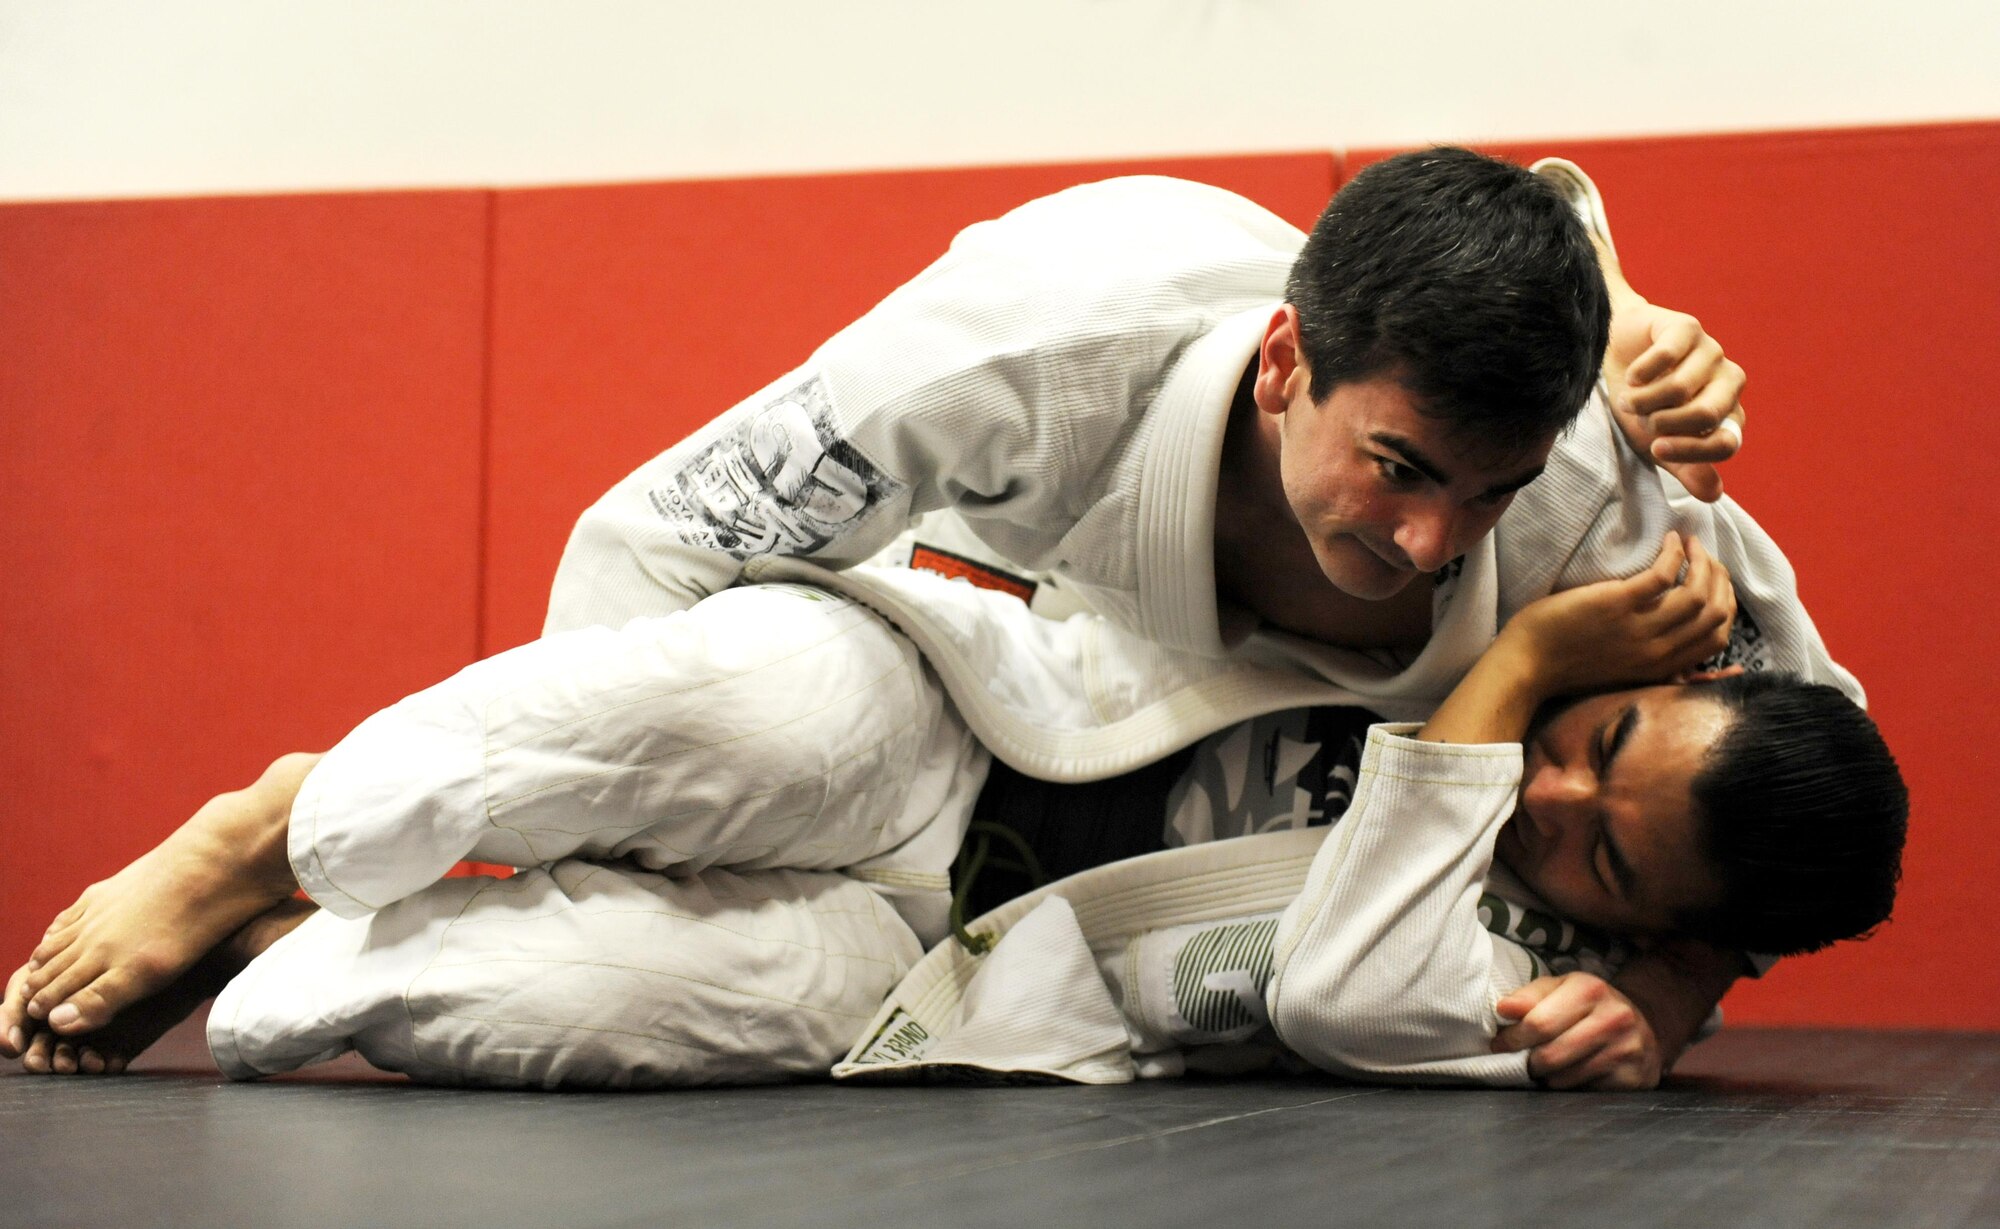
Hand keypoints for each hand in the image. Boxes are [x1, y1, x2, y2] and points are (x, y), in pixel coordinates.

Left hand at [1493, 972, 1660, 1089]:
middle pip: (1550, 1055)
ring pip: (1565, 1078)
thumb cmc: (1590, 1005)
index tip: (1500, 1044)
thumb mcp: (1561, 988)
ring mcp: (1627, 1049)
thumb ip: (1529, 996)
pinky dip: (1570, 1087)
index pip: (1539, 1023)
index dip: (1512, 1038)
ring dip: (1547, 1077)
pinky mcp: (1635, 1077)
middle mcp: (1613, 1018)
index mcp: (1590, 989)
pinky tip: (1570, 1075)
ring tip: (1545, 1067)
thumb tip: (1503, 1009)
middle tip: (1521, 1061)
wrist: (1645, 1023)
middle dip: (1527, 1062)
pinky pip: (1586, 1092)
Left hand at [1501, 532, 1735, 695]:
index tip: (1714, 582)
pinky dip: (1673, 553)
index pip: (1719, 638)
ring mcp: (1638, 629)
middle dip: (1719, 578)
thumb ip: (1657, 665)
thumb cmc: (1568, 665)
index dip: (1726, 605)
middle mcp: (1658, 652)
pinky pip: (1662, 575)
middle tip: (1706, 555)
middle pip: (1715, 613)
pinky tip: (1669, 540)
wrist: (1526, 666)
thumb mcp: (1625, 674)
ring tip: (1691, 544)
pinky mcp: (1616, 605)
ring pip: (1696, 593)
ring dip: (1702, 562)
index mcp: (1662, 668)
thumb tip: (1691, 655)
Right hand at [1603, 299, 1746, 502]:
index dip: (1692, 452)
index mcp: (1726, 413)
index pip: (1727, 443)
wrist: (1613, 353)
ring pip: (1681, 388)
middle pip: (1707, 414)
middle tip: (1642, 420)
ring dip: (1643, 399)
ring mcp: (1711, 351)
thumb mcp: (1655, 441)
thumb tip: (1713, 495)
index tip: (1655, 449)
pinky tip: (1632, 375)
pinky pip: (1668, 357)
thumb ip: (1685, 466)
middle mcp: (1727, 381)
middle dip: (1664, 423)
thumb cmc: (1639, 400)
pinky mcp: (1688, 328)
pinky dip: (1641, 372)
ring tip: (1628, 399)